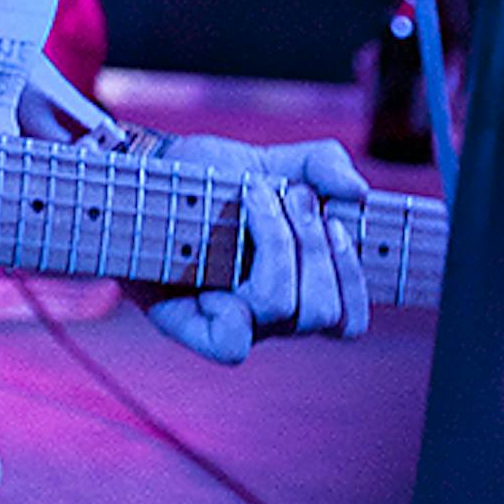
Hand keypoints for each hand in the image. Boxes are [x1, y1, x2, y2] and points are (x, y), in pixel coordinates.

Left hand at [143, 135, 369, 362]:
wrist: (145, 172)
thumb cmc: (212, 175)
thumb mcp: (274, 160)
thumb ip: (323, 166)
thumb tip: (358, 192)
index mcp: (299, 289)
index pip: (349, 321)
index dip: (354, 278)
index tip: (336, 218)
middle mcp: (270, 316)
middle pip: (322, 312)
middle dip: (314, 244)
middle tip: (292, 195)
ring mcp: (231, 321)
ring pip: (281, 310)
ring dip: (278, 244)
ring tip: (255, 197)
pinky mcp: (186, 324)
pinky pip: (231, 343)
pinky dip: (232, 304)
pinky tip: (213, 259)